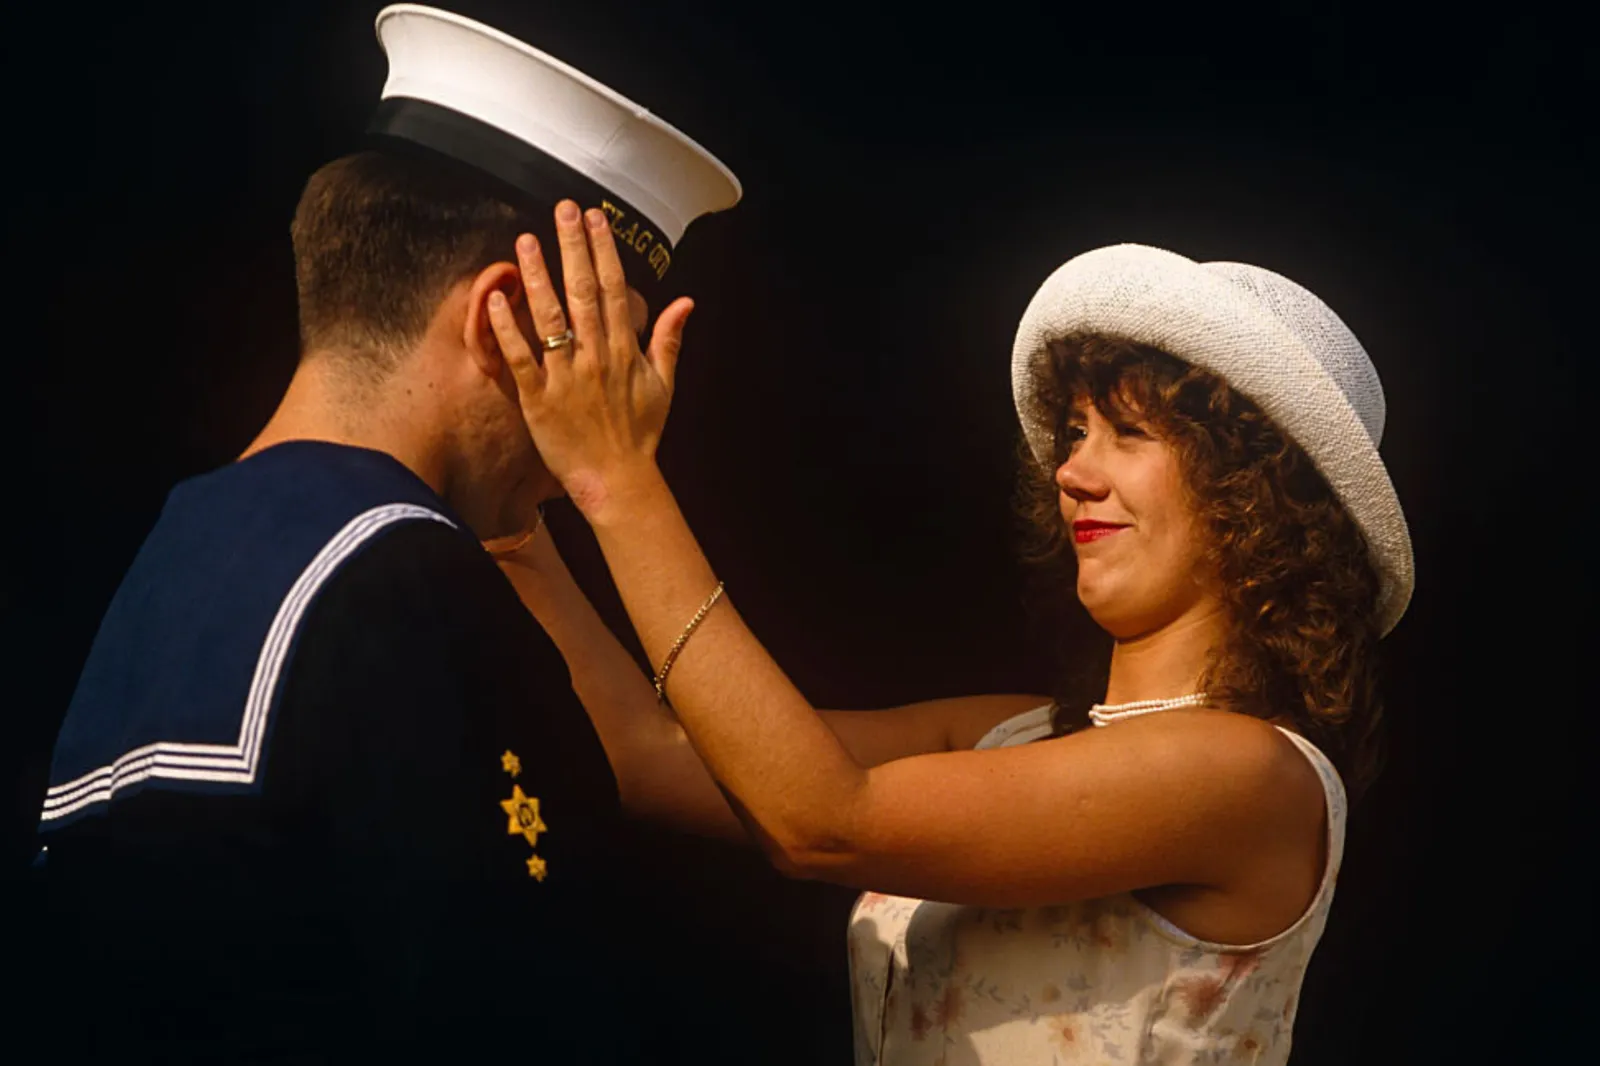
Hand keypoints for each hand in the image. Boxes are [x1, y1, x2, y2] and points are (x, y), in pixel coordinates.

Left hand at [486, 200, 694, 521]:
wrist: (619, 480)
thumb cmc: (639, 434)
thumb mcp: (664, 385)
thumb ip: (669, 340)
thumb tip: (686, 302)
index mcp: (624, 350)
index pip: (613, 289)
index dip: (603, 250)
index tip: (595, 218)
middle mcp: (595, 356)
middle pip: (582, 292)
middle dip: (572, 247)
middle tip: (562, 210)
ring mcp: (566, 376)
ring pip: (550, 317)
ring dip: (537, 276)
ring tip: (526, 240)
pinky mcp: (538, 399)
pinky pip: (520, 358)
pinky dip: (507, 329)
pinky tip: (495, 298)